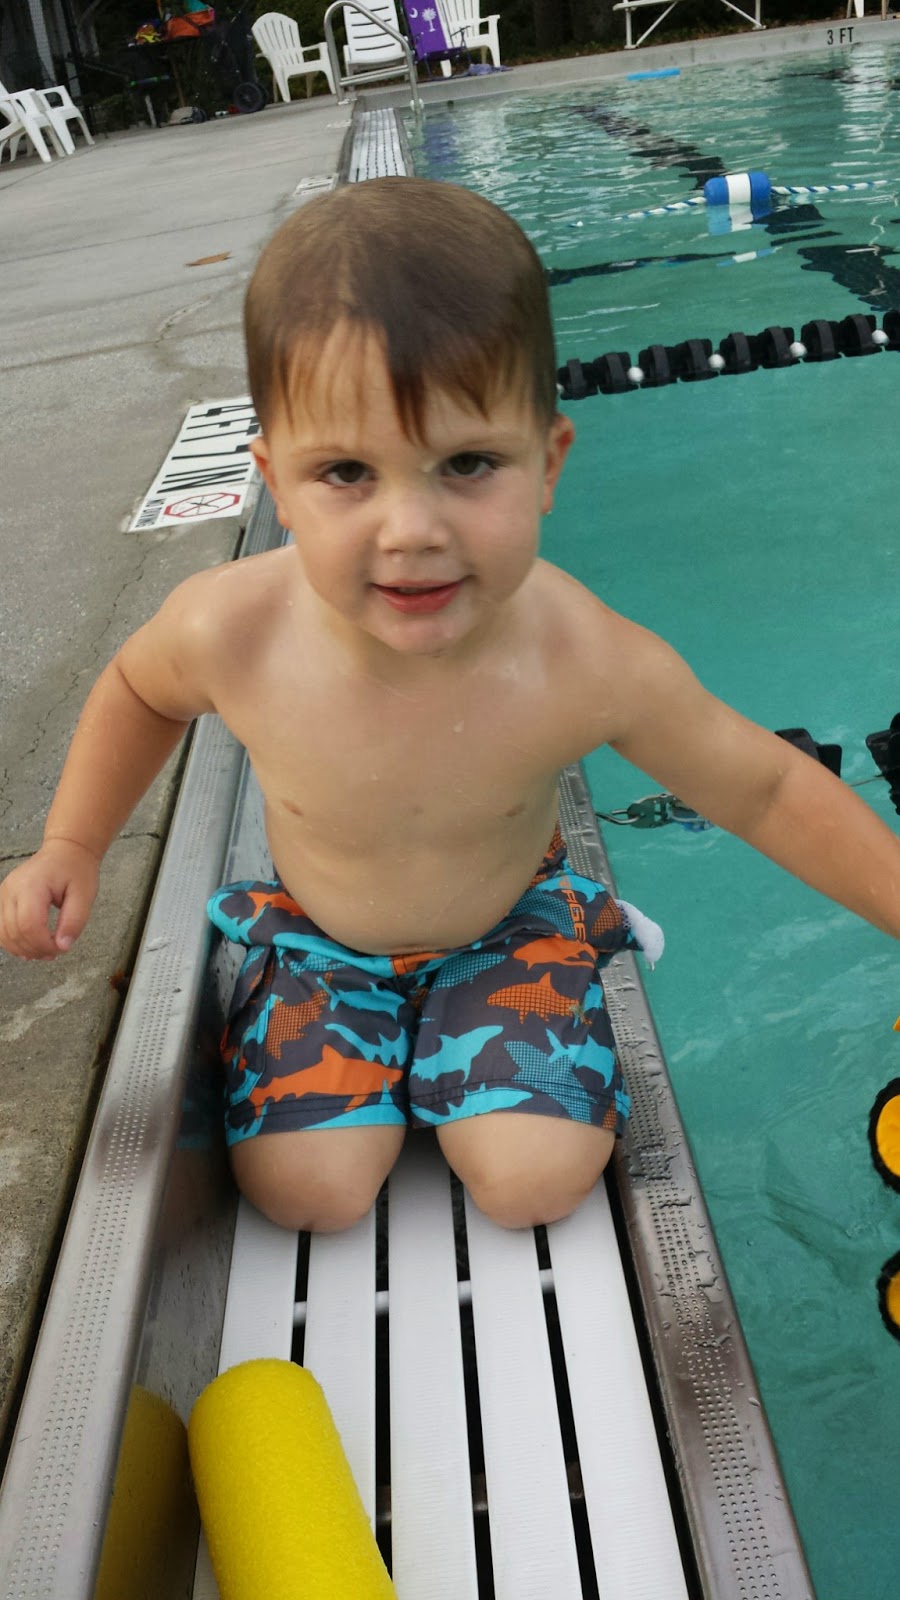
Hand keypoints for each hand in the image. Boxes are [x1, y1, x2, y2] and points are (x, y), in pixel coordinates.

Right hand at [0, 840, 99, 958]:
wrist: (65, 852)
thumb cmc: (76, 871)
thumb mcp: (85, 895)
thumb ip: (74, 921)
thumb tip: (62, 946)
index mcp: (32, 885)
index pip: (29, 924)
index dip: (43, 944)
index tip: (61, 948)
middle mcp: (12, 889)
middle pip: (14, 931)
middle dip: (35, 949)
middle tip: (55, 953)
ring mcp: (3, 894)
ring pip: (3, 933)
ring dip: (22, 949)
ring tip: (44, 952)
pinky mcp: (3, 899)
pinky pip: (1, 928)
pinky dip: (13, 942)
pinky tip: (30, 947)